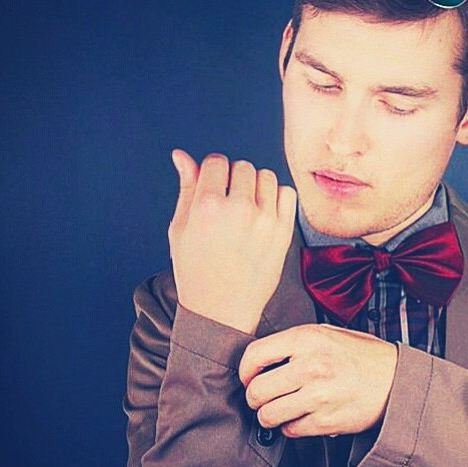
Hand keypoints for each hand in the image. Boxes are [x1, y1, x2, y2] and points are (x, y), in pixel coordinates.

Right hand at [168, 149, 296, 332]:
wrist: (221, 311)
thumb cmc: (196, 271)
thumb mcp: (180, 229)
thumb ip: (185, 189)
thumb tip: (181, 155)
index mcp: (207, 206)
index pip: (217, 162)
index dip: (213, 173)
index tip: (213, 189)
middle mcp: (238, 210)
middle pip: (243, 167)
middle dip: (235, 179)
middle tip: (228, 203)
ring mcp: (264, 221)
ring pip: (266, 177)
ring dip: (256, 186)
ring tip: (246, 209)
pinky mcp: (283, 232)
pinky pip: (287, 193)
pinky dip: (277, 198)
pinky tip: (264, 214)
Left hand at [238, 324, 397, 436]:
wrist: (396, 381)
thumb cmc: (361, 356)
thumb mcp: (328, 333)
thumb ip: (295, 343)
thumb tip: (259, 360)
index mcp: (308, 339)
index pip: (254, 356)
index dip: (244, 371)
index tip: (248, 378)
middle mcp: (311, 366)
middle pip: (257, 391)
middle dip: (255, 398)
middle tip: (263, 398)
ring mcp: (319, 396)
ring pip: (268, 415)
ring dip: (269, 416)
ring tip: (279, 410)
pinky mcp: (326, 421)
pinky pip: (290, 430)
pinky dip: (290, 427)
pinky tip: (301, 417)